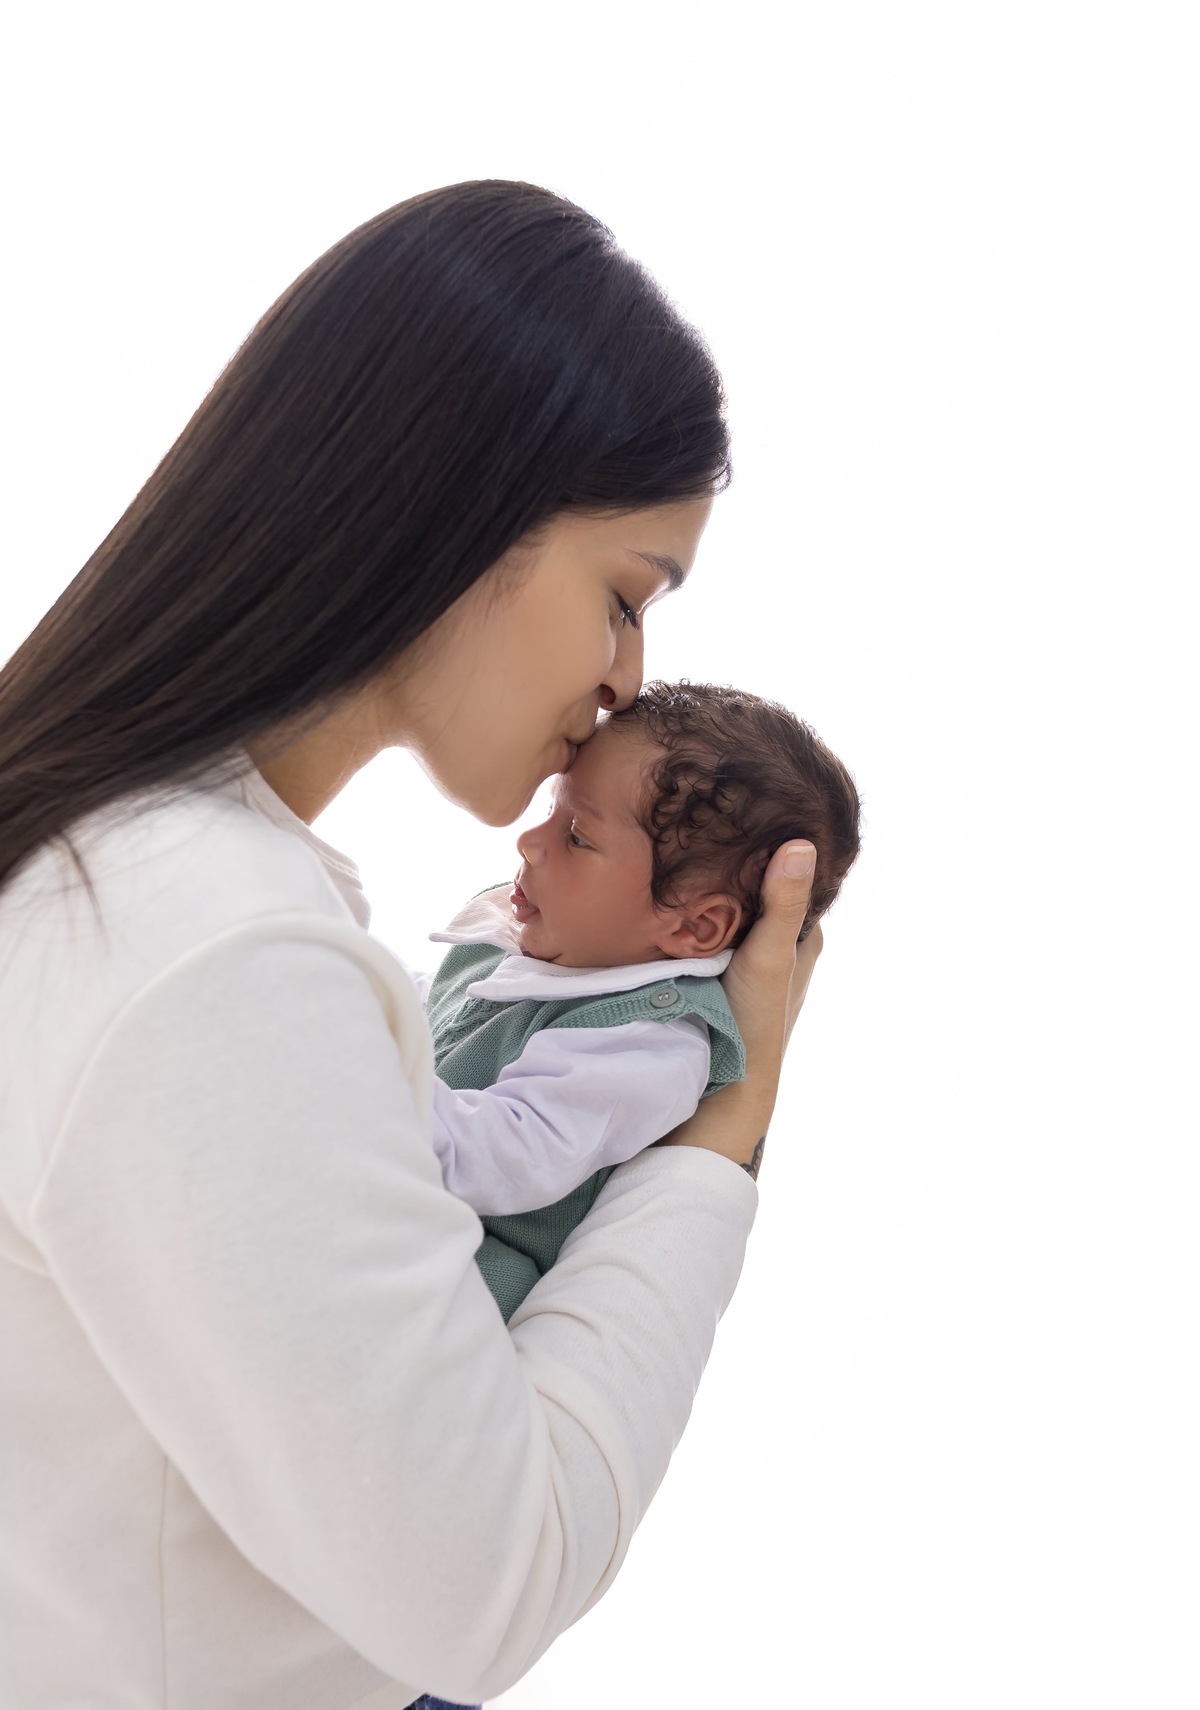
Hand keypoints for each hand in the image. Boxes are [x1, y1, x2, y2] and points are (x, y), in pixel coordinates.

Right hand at [656, 842, 821, 1178]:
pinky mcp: (722, 978)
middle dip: (738, 863)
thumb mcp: (769, 956)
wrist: (726, 1089)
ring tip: (684, 847)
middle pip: (759, 890)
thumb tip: (804, 841)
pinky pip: (710, 932)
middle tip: (705, 822)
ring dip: (713, 889)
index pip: (791, 874)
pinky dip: (697, 914)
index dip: (772, 843)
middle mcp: (783, 948)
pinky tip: (671, 894)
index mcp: (807, 938)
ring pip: (733, 912)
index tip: (741, 810)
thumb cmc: (755, 1022)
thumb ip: (782, 903)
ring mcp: (750, 964)